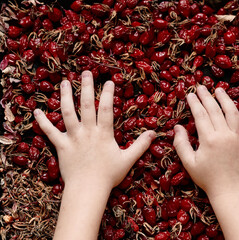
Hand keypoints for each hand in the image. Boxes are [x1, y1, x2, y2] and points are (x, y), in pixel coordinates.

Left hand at [34, 71, 154, 189]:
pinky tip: (36, 111)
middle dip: (86, 87)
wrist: (87, 189)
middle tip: (85, 72)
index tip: (109, 81)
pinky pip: (50, 132)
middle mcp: (87, 131)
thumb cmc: (108, 175)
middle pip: (86, 105)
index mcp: (103, 133)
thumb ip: (141, 145)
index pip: (106, 109)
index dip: (108, 94)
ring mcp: (73, 137)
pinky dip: (42, 122)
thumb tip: (154, 133)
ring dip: (66, 96)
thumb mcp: (128, 160)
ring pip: (67, 113)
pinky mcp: (61, 145)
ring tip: (65, 82)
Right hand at [173, 85, 238, 197]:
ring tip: (219, 90)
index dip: (194, 103)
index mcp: (209, 139)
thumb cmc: (207, 179)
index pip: (200, 115)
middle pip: (215, 110)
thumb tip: (177, 127)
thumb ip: (181, 144)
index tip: (190, 94)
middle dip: (206, 97)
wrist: (230, 191)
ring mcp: (238, 138)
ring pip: (232, 112)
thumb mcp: (189, 163)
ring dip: (225, 99)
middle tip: (201, 87)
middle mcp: (224, 134)